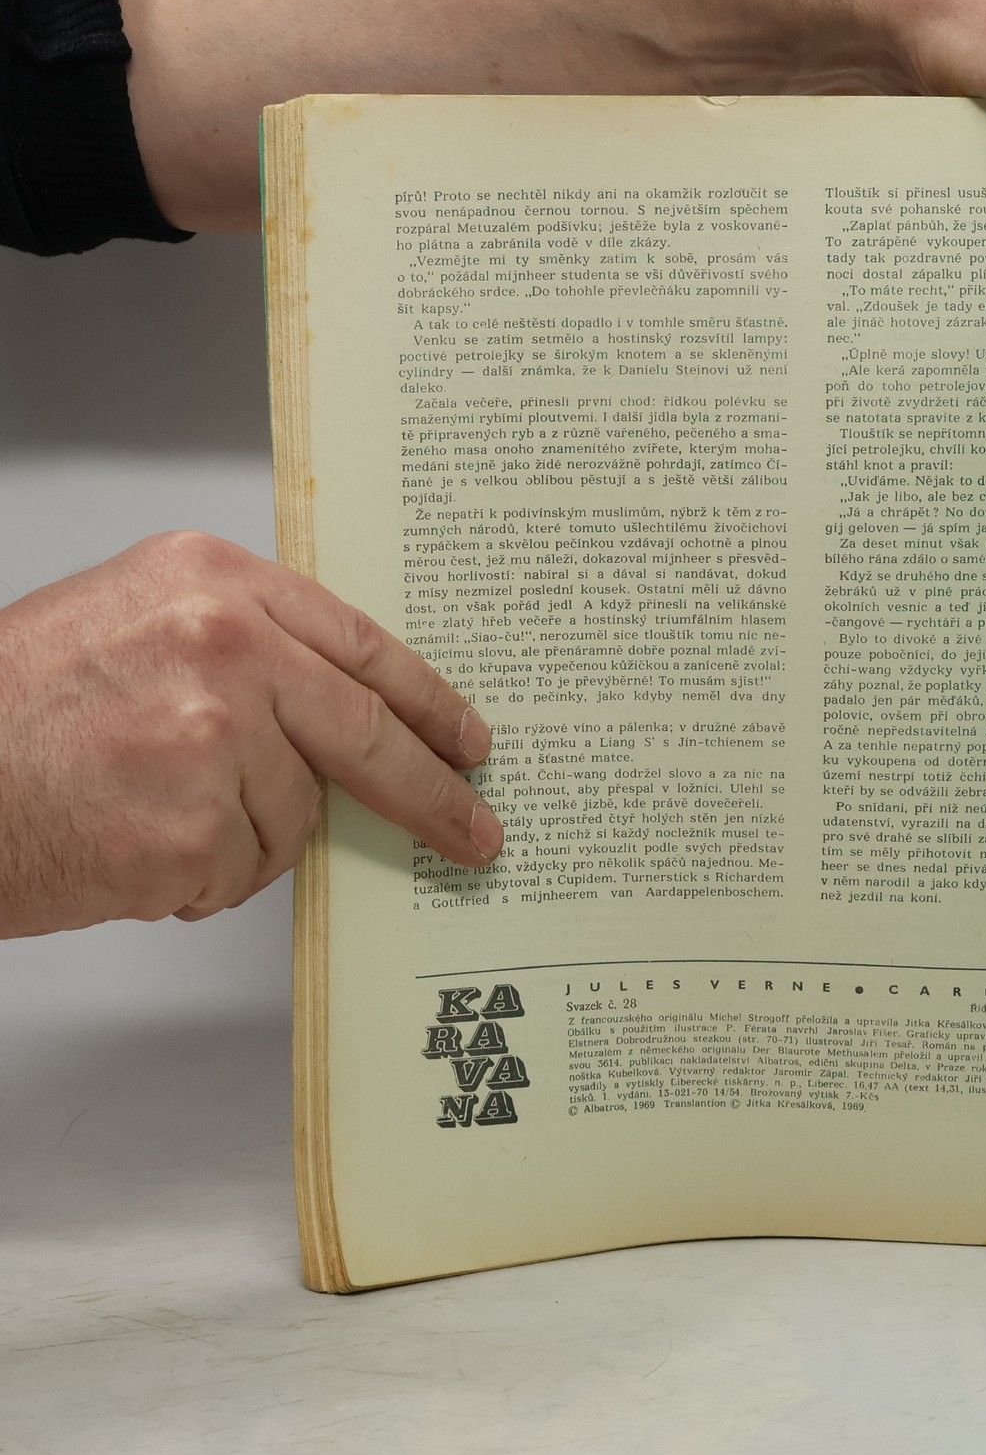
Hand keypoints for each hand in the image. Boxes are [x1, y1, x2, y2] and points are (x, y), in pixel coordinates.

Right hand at [0, 531, 498, 937]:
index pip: (361, 644)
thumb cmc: (12, 711)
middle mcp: (222, 645)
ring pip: (296, 813)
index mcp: (212, 580)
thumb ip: (244, 648)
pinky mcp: (191, 828)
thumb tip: (341, 712)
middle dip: (430, 794)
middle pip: (368, 732)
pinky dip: (200, 874)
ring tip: (149, 807)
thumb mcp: (130, 623)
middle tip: (472, 832)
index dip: (429, 701)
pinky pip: (244, 868)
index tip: (469, 740)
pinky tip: (135, 844)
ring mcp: (211, 738)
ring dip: (242, 833)